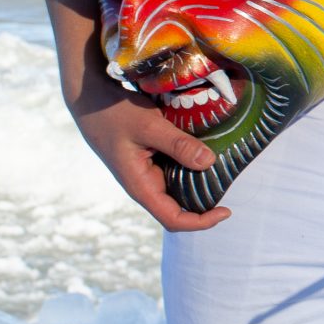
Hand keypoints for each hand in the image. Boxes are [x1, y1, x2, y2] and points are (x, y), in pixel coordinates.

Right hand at [68, 86, 231, 232]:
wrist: (92, 100)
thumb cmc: (116, 114)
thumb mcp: (150, 127)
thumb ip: (178, 145)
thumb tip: (208, 162)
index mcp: (140, 186)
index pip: (173, 219)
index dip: (201, 222)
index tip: (227, 211)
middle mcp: (144, 184)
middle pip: (179, 207)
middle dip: (206, 202)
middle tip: (232, 184)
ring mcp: (147, 172)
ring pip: (178, 188)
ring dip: (200, 182)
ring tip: (225, 168)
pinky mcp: (150, 159)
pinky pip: (175, 169)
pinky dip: (192, 164)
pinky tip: (208, 149)